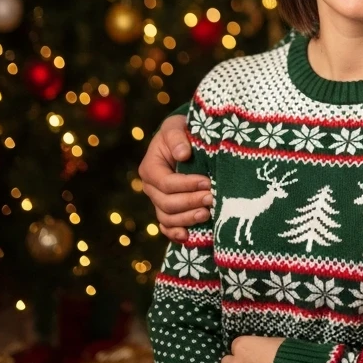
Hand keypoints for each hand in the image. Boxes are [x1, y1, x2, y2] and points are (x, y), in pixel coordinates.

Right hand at [138, 114, 211, 242]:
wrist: (183, 140)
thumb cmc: (180, 131)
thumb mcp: (175, 127)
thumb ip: (177, 137)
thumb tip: (183, 154)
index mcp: (150, 168)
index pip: (166, 183)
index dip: (186, 185)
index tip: (206, 181)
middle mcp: (151, 188)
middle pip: (167, 203)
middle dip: (191, 202)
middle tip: (212, 197)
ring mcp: (157, 201)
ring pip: (167, 218)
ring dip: (188, 219)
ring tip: (208, 213)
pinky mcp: (167, 210)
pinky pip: (166, 227)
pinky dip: (176, 233)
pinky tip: (189, 236)